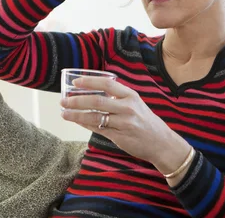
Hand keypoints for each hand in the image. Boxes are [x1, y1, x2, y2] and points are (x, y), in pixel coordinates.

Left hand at [59, 76, 187, 167]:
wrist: (161, 143)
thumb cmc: (145, 121)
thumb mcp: (135, 104)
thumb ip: (117, 97)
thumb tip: (93, 90)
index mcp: (130, 95)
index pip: (107, 84)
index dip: (89, 82)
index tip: (75, 82)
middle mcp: (127, 107)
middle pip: (97, 100)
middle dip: (76, 100)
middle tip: (63, 100)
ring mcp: (123, 123)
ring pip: (94, 116)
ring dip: (76, 115)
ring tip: (64, 113)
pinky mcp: (119, 137)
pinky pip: (98, 129)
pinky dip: (85, 124)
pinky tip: (77, 121)